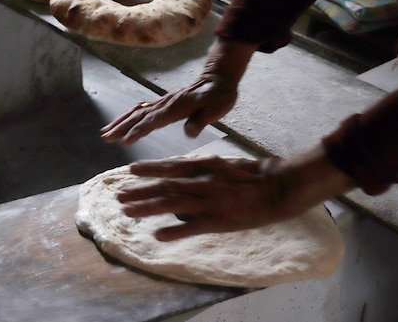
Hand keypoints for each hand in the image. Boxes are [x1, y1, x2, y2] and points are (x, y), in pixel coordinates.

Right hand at [100, 75, 237, 144]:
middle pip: (138, 116)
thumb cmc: (219, 94)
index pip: (152, 121)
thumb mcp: (216, 108)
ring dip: (120, 122)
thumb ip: (201, 120)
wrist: (218, 77)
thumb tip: (189, 133)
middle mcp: (165, 104)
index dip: (138, 131)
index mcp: (176, 108)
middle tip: (105, 137)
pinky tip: (122, 121)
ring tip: (106, 132)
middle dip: (121, 127)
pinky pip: (141, 109)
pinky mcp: (163, 103)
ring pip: (136, 112)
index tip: (124, 141)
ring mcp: (163, 102)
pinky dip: (128, 115)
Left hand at [117, 148, 353, 240]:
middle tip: (118, 195)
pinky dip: (174, 231)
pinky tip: (157, 236)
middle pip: (164, 186)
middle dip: (139, 190)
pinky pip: (192, 227)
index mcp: (205, 166)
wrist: (279, 186)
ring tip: (127, 211)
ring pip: (171, 204)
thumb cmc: (253, 173)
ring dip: (147, 208)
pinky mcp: (219, 220)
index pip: (170, 166)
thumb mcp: (224, 162)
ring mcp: (209, 201)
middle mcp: (203, 182)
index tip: (130, 170)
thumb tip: (182, 168)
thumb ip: (202, 166)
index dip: (149, 169)